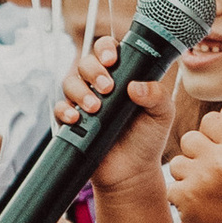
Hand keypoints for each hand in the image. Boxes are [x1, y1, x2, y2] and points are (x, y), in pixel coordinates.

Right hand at [51, 33, 170, 191]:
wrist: (132, 173)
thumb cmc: (148, 139)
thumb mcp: (162, 114)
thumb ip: (156, 95)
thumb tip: (136, 86)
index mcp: (122, 76)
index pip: (108, 50)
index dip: (106, 49)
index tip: (112, 60)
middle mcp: (100, 85)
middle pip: (86, 62)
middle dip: (94, 71)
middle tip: (107, 88)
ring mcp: (84, 102)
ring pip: (70, 82)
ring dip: (80, 91)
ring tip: (95, 108)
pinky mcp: (72, 122)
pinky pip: (59, 108)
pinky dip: (65, 110)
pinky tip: (77, 118)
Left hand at [164, 109, 221, 222]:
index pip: (211, 119)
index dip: (211, 135)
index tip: (216, 150)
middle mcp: (220, 160)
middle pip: (189, 137)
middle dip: (194, 154)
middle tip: (209, 175)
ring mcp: (200, 178)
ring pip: (176, 162)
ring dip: (185, 176)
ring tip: (204, 193)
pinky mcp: (184, 196)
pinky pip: (171, 184)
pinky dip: (180, 195)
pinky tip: (197, 205)